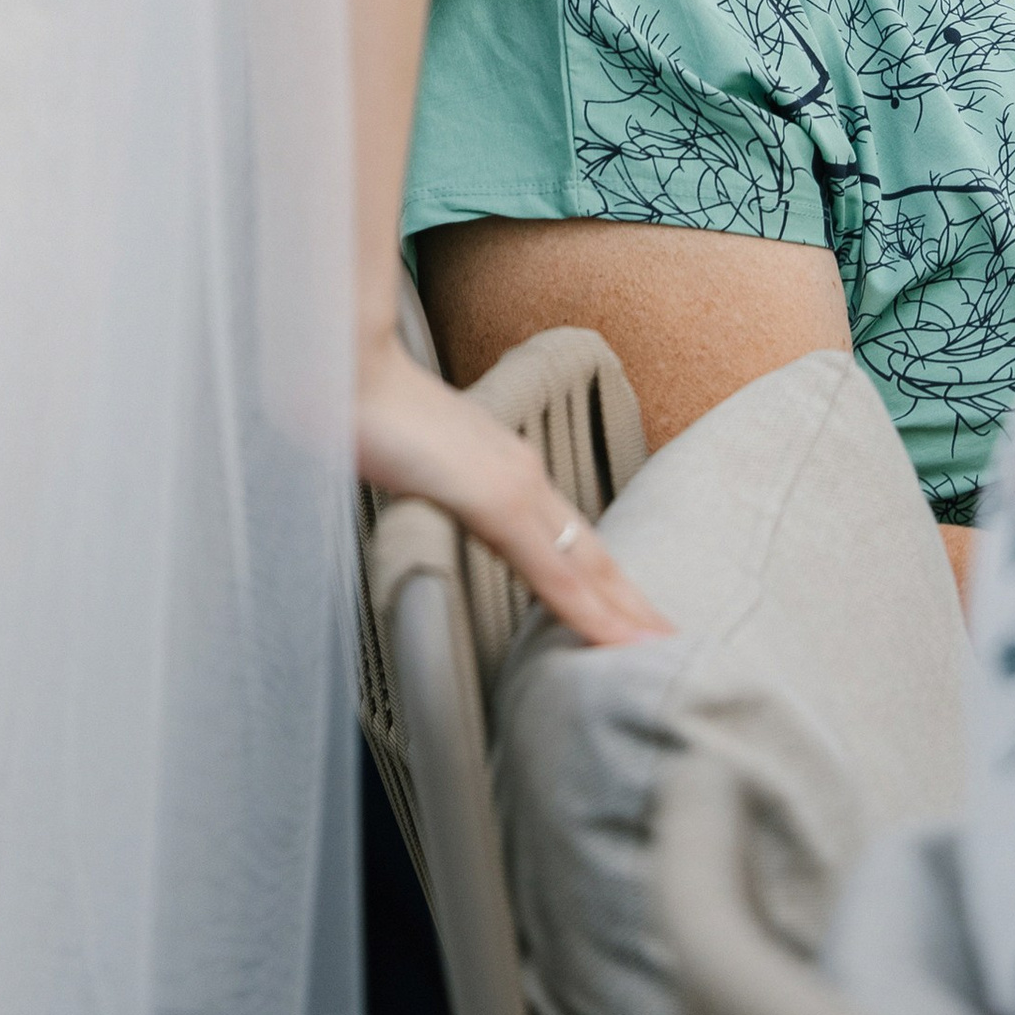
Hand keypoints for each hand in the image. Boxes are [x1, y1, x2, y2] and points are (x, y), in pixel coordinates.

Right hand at [357, 333, 668, 647]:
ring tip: (658, 650)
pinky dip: (587, 609)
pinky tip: (611, 639)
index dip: (601, 577)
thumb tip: (429, 503)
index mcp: (502, 465)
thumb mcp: (403, 458)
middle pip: (592, 551)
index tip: (628, 611)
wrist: (346, 364)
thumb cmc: (363, 410)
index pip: (565, 534)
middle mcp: (522, 472)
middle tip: (669, 641)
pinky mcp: (496, 499)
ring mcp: (514, 485)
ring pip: (586, 564)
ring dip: (624, 611)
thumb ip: (430, 481)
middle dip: (630, 600)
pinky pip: (552, 570)